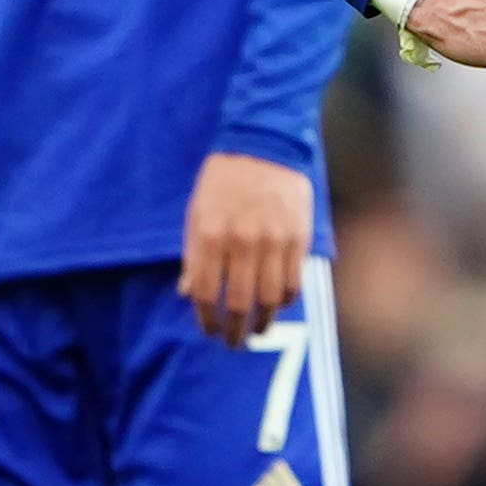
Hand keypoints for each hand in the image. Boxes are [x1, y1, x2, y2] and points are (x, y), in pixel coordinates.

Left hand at [181, 152, 312, 347]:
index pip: (207, 293)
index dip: (207, 320)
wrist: (263, 144)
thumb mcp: (197, 213)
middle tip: (234, 342)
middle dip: (235, 330)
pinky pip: (293, 282)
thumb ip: (193, 255)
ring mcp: (273, 240)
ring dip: (263, 322)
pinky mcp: (298, 237)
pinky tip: (278, 305)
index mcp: (211, 234)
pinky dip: (285, 300)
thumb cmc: (223, 181)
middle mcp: (242, 241)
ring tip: (258, 330)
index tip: (209, 331)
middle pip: (239, 303)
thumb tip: (187, 293)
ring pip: (270, 299)